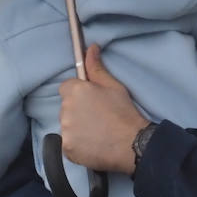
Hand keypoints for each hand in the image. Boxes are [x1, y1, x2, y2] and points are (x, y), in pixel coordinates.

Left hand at [59, 44, 147, 173]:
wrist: (132, 144)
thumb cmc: (124, 112)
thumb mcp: (113, 86)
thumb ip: (96, 67)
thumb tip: (90, 47)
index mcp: (75, 91)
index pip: (66, 88)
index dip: (79, 94)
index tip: (91, 101)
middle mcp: (65, 109)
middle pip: (66, 107)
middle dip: (77, 110)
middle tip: (98, 117)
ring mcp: (65, 131)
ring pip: (67, 126)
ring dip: (77, 128)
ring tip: (97, 132)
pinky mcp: (66, 148)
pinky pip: (68, 143)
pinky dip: (77, 144)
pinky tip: (93, 144)